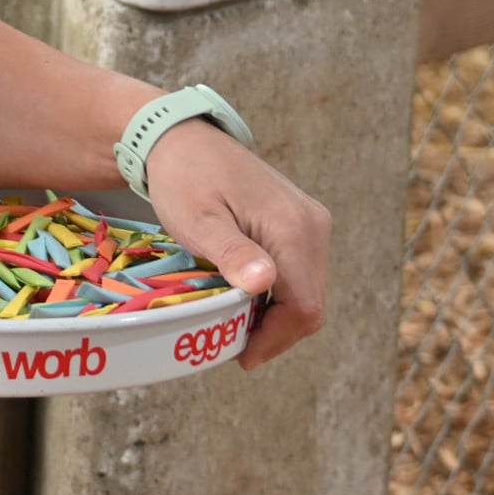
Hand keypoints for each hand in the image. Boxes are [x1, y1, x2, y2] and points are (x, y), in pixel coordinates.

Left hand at [140, 119, 329, 368]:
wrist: (179, 138)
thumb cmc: (183, 179)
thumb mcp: (198, 221)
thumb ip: (232, 253)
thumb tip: (265, 283)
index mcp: (294, 228)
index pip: (304, 306)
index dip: (276, 339)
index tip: (242, 356)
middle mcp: (313, 225)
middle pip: (310, 302)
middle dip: (275, 331)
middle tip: (234, 343)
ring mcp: (310, 222)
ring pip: (306, 290)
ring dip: (276, 314)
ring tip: (235, 323)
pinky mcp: (300, 221)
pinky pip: (299, 271)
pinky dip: (277, 293)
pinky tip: (245, 297)